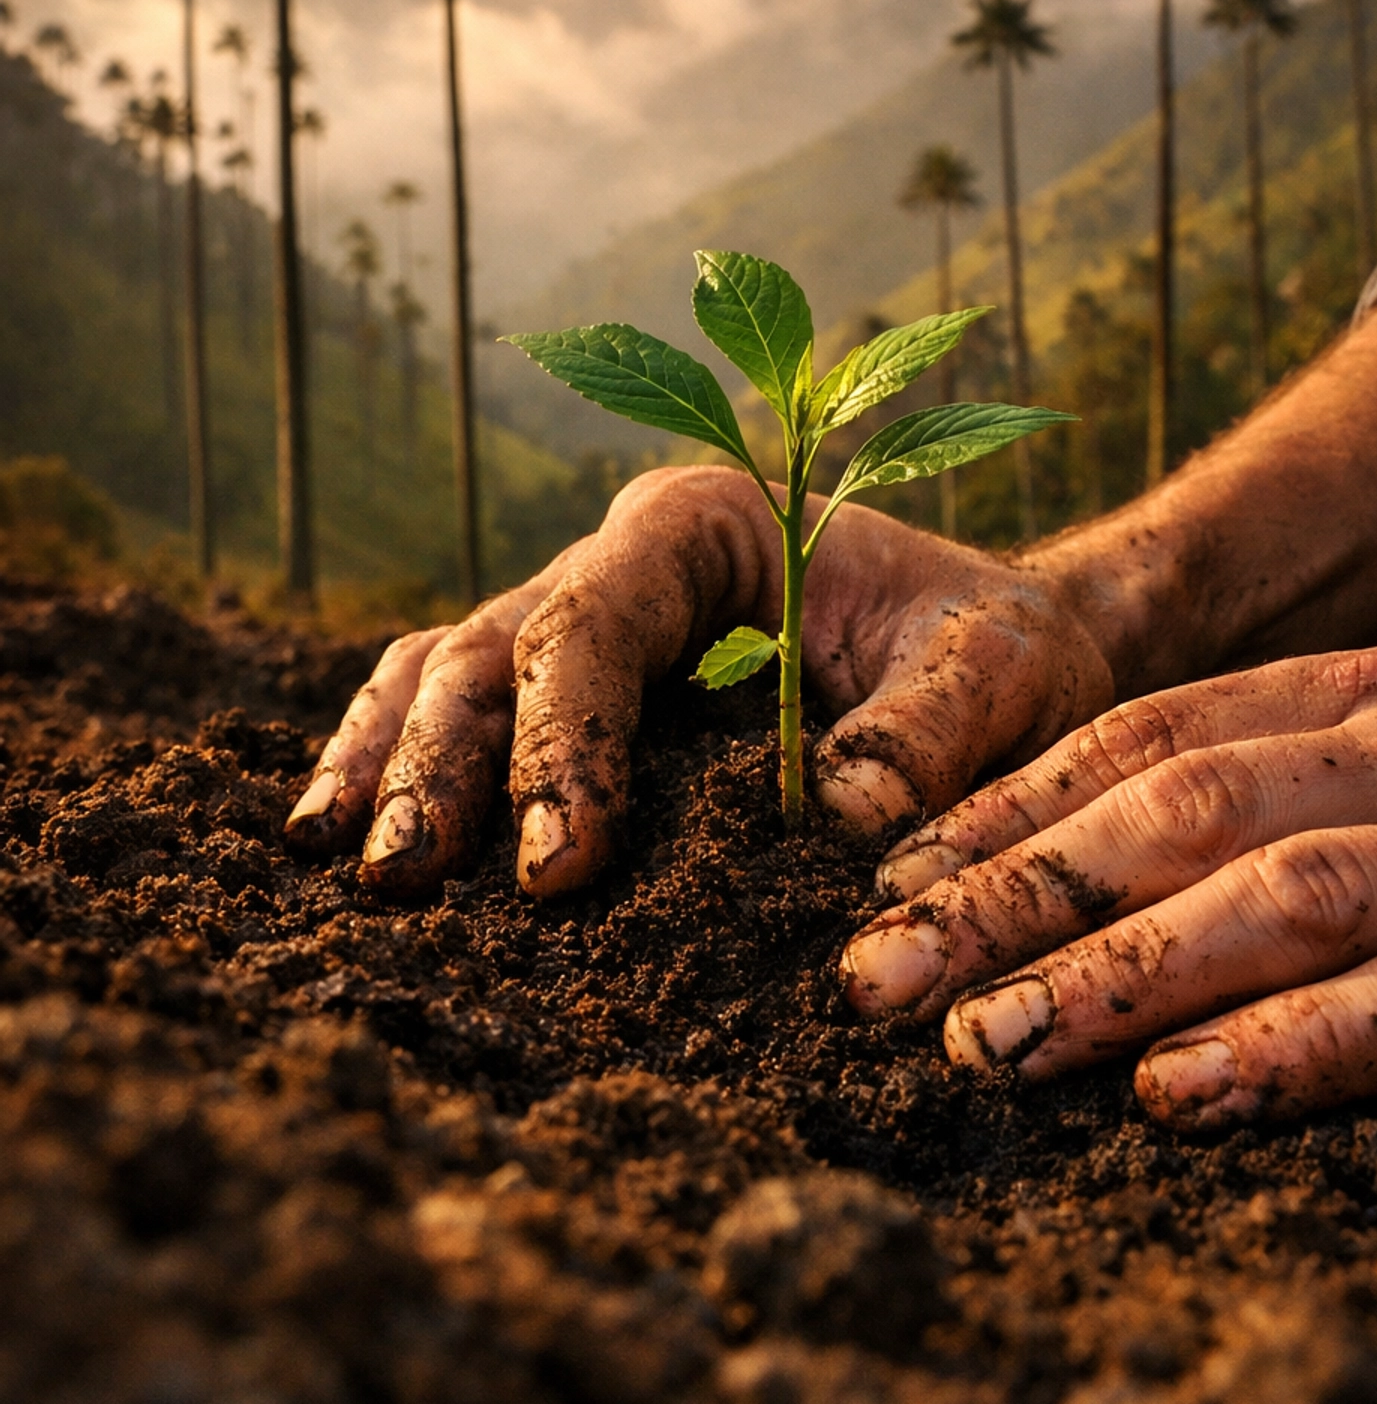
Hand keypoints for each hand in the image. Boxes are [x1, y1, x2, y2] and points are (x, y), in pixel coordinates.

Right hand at [285, 466, 1114, 900]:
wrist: (1001, 662)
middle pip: (498, 647)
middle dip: (447, 763)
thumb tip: (846, 812)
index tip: (559, 863)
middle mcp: (628, 563)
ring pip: (449, 673)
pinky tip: (346, 842)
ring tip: (357, 873)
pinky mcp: (576, 699)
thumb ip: (936, 725)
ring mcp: (587, 626)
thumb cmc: (999, 653)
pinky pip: (458, 711)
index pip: (600, 615)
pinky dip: (399, 765)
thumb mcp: (1004, 671)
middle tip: (409, 879)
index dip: (561, 736)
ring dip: (397, 766)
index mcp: (712, 524)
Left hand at [840, 633, 1376, 1130]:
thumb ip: (1284, 772)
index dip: (1013, 801)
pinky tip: (1187, 1101)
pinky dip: (1302, 1048)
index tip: (897, 877)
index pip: (1153, 726)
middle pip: (1185, 806)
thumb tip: (1085, 864)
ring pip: (1283, 892)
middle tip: (884, 979)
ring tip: (993, 1047)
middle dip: (1020, 892)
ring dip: (1122, 973)